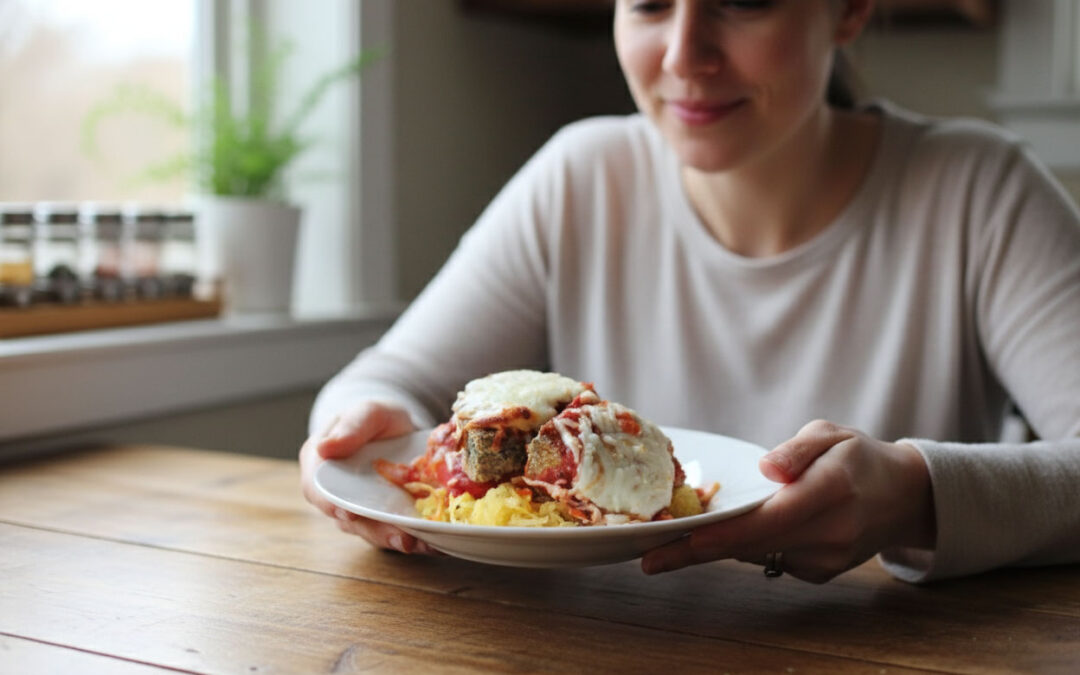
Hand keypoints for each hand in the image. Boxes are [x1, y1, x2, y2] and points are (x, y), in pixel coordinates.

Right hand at [299, 400, 439, 554]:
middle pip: (349, 520)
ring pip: (374, 532)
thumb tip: (324, 447)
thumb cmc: (378, 419)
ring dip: (398, 540)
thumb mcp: (368, 413)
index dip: (332, 505)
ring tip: (422, 542)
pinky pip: (396, 533)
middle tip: (401, 538)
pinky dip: (415, 539)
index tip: (351, 515)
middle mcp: (335, 496)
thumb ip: (351, 426)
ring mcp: (360, 511)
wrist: (401, 431)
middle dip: (376, 531)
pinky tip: (434, 541)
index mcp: (320, 467)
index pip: (318, 490)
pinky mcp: (383, 521)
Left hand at [641, 419, 934, 582]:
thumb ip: (797, 449)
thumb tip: (767, 469)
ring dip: (716, 548)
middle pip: (754, 546)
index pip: (770, 519)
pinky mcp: (821, 573)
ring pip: (758, 555)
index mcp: (832, 491)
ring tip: (671, 543)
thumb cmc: (858, 456)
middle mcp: (831, 533)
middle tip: (650, 558)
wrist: (903, 496)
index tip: (686, 539)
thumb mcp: (830, 433)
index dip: (724, 533)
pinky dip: (747, 546)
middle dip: (699, 552)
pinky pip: (772, 559)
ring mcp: (828, 559)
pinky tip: (732, 531)